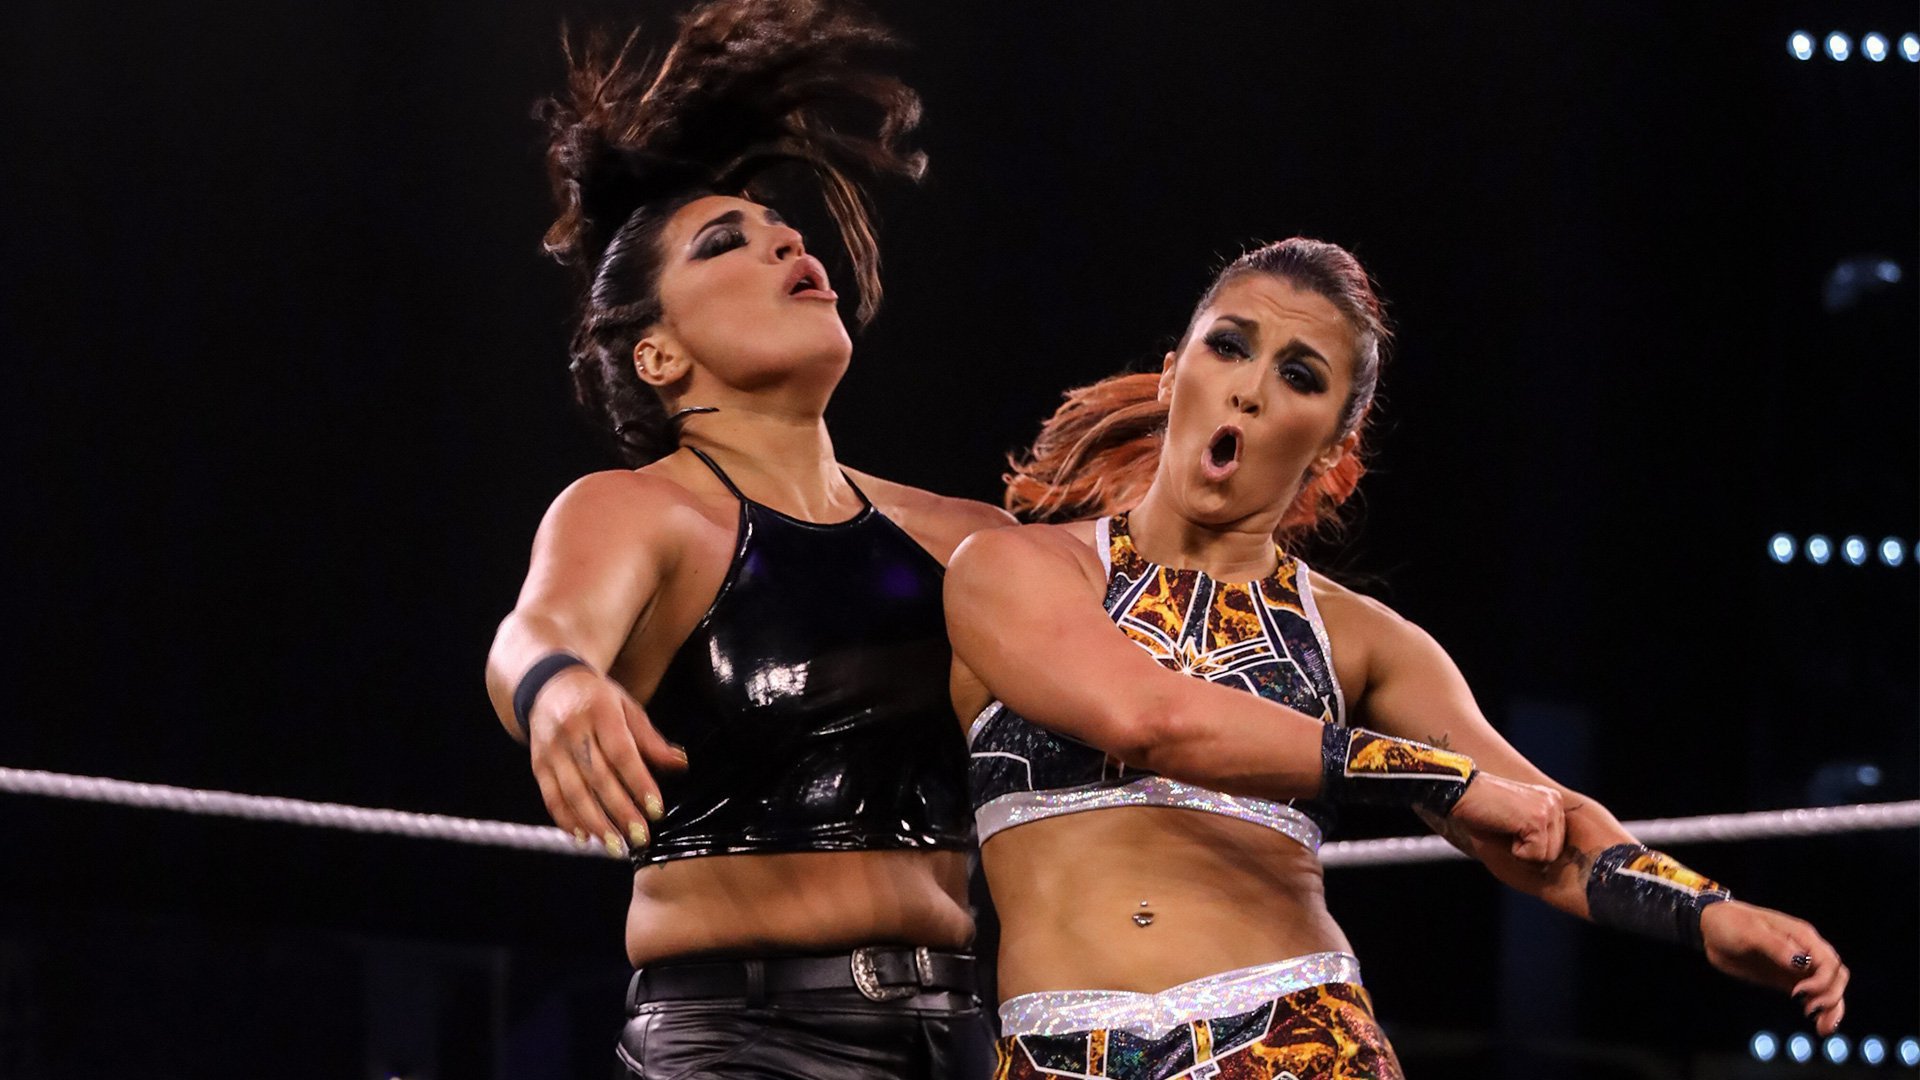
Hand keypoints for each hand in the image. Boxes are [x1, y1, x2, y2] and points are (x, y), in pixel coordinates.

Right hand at [525, 666, 688, 856]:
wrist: (549, 685)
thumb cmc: (598, 699)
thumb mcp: (627, 707)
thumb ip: (651, 739)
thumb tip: (681, 764)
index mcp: (599, 712)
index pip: (620, 753)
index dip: (638, 783)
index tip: (656, 809)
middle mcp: (572, 731)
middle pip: (597, 777)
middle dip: (619, 811)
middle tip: (640, 836)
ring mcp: (551, 750)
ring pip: (572, 792)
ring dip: (595, 823)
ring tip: (616, 846)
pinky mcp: (538, 765)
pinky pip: (551, 797)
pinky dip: (567, 820)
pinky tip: (585, 837)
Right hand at [1446, 773, 1565, 863]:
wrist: (1460, 793)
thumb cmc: (1479, 811)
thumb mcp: (1514, 823)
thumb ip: (1534, 837)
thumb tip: (1546, 869)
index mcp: (1550, 801)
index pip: (1555, 843)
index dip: (1530, 847)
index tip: (1510, 829)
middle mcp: (1554, 802)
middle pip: (1555, 852)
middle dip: (1529, 852)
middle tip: (1506, 830)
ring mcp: (1548, 810)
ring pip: (1548, 856)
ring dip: (1523, 852)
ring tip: (1506, 828)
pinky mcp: (1538, 819)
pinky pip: (1535, 855)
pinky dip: (1516, 852)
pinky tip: (1504, 829)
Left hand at [1701, 900, 1848, 1034]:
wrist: (1712, 930)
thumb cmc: (1730, 923)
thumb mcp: (1750, 932)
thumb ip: (1776, 946)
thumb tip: (1800, 962)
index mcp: (1801, 936)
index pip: (1829, 962)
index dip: (1821, 981)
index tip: (1798, 992)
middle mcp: (1806, 951)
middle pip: (1836, 976)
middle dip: (1830, 996)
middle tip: (1808, 1010)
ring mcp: (1798, 966)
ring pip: (1830, 988)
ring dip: (1832, 1007)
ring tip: (1823, 1028)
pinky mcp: (1789, 979)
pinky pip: (1814, 995)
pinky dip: (1822, 1010)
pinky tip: (1820, 1025)